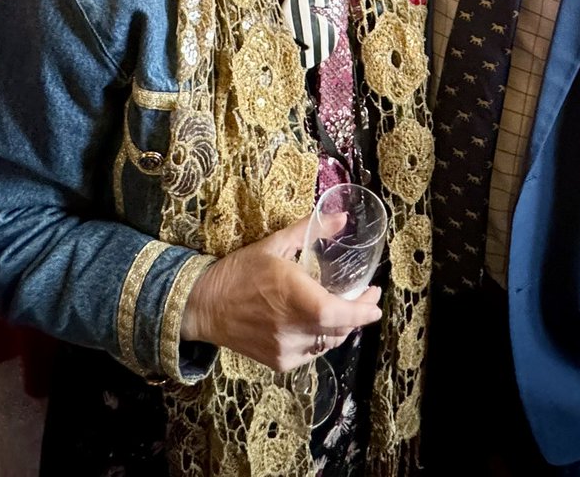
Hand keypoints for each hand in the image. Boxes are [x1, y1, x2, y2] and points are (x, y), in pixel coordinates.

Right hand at [180, 216, 382, 372]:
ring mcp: (286, 349)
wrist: (204, 306)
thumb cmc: (240, 271)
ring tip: (344, 308)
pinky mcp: (279, 361)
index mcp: (296, 298)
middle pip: (339, 329)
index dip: (363, 311)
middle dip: (358, 315)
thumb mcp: (275, 243)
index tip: (375, 300)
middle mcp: (294, 328)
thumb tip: (342, 217)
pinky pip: (311, 353)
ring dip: (340, 327)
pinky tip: (318, 323)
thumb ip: (311, 229)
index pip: (340, 314)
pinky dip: (320, 339)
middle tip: (364, 297)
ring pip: (327, 343)